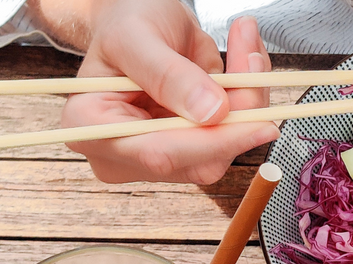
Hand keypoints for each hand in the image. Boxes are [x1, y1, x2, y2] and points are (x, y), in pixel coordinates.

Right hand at [60, 1, 278, 183]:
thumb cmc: (126, 22)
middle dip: (240, 111)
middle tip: (254, 58)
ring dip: (249, 98)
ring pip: (226, 147)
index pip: (159, 153)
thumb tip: (212, 113)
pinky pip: (235, 132)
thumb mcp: (137, 37)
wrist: (139, 17)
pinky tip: (246, 60)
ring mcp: (161, 153)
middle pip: (200, 158)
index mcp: (91, 128)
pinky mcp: (193, 145)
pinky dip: (250, 96)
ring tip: (246, 46)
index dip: (214, 141)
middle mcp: (125, 152)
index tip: (262, 123)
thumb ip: (169, 75)